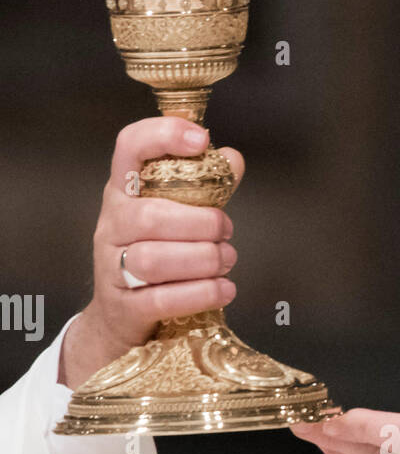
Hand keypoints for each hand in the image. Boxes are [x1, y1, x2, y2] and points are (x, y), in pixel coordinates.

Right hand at [58, 117, 243, 389]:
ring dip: (203, 260)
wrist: (119, 316)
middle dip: (200, 223)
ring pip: (154, 260)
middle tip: (226, 232)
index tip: (202, 140)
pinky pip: (162, 299)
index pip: (129, 148)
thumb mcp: (174, 216)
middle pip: (151, 217)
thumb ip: (204, 189)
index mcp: (123, 192)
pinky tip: (224, 289)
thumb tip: (233, 160)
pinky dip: (200, 294)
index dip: (163, 136)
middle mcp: (111, 225)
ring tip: (227, 260)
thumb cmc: (155, 255)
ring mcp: (112, 266)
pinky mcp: (125, 306)